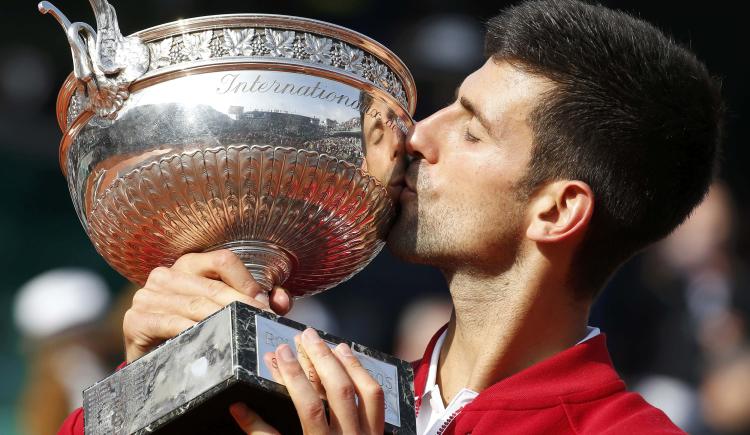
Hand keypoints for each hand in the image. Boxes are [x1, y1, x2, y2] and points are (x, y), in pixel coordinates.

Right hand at [123, 249, 292, 361]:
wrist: (154, 362)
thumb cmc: (195, 331)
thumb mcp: (226, 311)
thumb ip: (256, 302)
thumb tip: (282, 300)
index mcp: (189, 264)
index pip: (223, 260)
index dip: (247, 282)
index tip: (264, 305)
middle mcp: (166, 274)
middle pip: (213, 287)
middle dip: (242, 306)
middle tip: (261, 323)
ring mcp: (147, 295)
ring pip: (195, 306)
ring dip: (224, 321)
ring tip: (242, 334)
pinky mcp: (136, 319)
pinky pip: (171, 324)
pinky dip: (193, 332)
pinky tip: (209, 340)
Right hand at [230, 328, 384, 434]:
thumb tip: (239, 409)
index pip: (308, 406)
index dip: (292, 377)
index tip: (277, 353)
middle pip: (337, 390)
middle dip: (319, 359)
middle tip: (303, 336)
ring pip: (361, 390)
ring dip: (344, 362)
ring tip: (327, 342)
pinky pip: (377, 398)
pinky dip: (364, 373)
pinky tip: (350, 358)